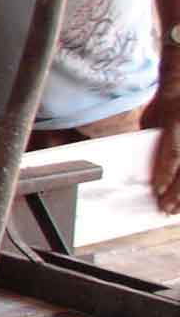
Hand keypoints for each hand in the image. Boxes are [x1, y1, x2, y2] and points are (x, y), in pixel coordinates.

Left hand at [146, 85, 179, 213]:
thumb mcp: (151, 121)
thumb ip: (150, 142)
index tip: (156, 191)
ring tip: (176, 210)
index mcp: (176, 125)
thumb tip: (140, 166)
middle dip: (177, 192)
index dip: (165, 174)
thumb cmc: (164, 106)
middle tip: (165, 208)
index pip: (172, 154)